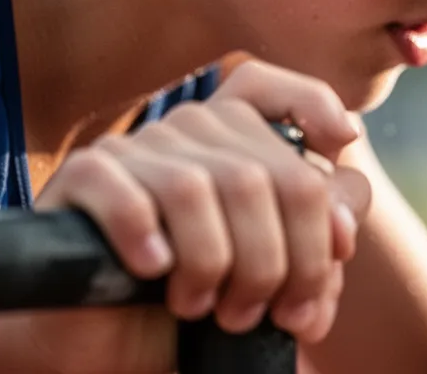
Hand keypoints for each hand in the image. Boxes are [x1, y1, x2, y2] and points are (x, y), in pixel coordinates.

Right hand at [24, 59, 370, 373]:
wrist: (110, 342)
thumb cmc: (207, 298)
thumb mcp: (281, 271)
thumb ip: (321, 242)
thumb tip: (343, 229)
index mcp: (232, 134)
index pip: (266, 84)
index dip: (312, 103)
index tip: (342, 142)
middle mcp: (186, 129)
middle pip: (268, 174)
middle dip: (288, 260)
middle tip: (278, 313)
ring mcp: (132, 149)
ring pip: (201, 187)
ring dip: (216, 264)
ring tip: (210, 308)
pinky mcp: (83, 179)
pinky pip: (129, 198)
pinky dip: (148, 241)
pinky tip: (156, 272)